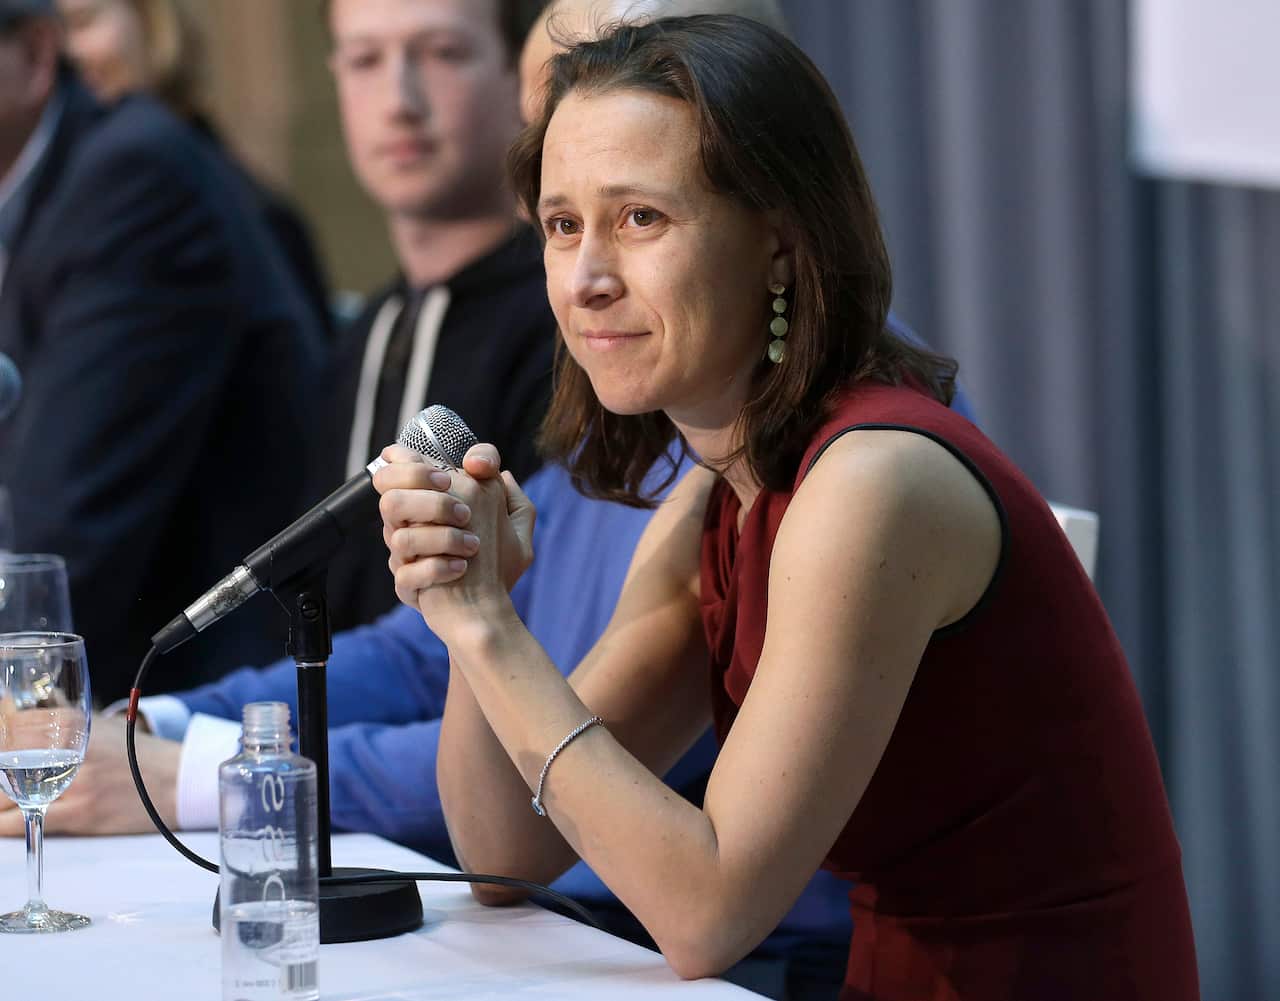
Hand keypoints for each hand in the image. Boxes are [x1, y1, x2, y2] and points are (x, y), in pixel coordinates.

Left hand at [0, 713, 178, 836]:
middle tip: (4, 780)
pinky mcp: (80, 813)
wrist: (177, 781)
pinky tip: (3, 822)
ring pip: (6, 795)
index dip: (1, 736)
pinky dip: (4, 824)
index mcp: (72, 722)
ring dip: (0, 799)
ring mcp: (74, 782)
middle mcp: (70, 748)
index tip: (4, 750)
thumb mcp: (100, 726)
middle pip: (4, 760)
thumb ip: (60, 720)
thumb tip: (14, 712)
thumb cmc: (137, 755)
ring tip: (5, 801)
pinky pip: (23, 821)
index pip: (10, 725)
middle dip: (0, 774)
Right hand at [374, 444, 535, 638]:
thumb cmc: (499, 564)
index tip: (448, 478)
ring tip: (473, 546)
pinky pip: (407, 573)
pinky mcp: (406, 586)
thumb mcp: (515, 522)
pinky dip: (438, 569)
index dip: (413, 464)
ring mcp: (405, 558)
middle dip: (430, 500)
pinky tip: (461, 568)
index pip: (399, 468)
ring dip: (441, 538)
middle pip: (389, 497)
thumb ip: (506, 489)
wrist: (489, 611)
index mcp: (430, 504)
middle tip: (465, 513)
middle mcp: (411, 527)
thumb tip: (483, 465)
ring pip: (397, 536)